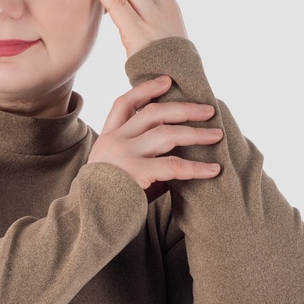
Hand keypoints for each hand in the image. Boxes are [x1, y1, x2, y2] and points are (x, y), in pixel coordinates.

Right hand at [87, 76, 221, 201]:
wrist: (87, 222)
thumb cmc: (106, 202)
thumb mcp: (116, 172)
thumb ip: (139, 159)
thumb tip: (173, 160)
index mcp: (107, 138)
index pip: (125, 103)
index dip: (147, 89)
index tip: (167, 81)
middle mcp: (114, 141)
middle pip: (153, 112)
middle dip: (184, 108)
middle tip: (208, 110)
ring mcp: (123, 155)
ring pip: (167, 133)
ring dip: (195, 133)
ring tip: (216, 136)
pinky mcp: (135, 173)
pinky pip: (174, 166)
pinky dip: (197, 168)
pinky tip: (213, 170)